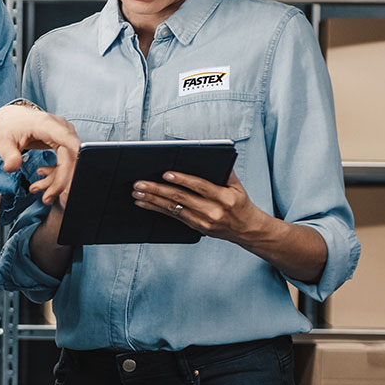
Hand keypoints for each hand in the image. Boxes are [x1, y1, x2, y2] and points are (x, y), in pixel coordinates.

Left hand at [0, 104, 80, 204]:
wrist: (11, 118)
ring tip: (37, 189)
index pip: (66, 138)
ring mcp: (64, 135)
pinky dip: (56, 175)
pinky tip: (41, 177)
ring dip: (57, 181)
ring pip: (71, 163)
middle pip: (70, 158)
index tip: (83, 169)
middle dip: (60, 181)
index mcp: (46, 124)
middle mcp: (60, 128)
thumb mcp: (3, 141)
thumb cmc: (9, 126)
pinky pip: (67, 162)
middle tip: (46, 198)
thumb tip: (11, 168)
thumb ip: (8, 155)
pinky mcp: (64, 143)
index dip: (77, 153)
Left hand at [130, 169, 263, 243]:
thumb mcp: (237, 185)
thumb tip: (208, 155)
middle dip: (157, 190)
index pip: (200, 186)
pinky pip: (173, 216)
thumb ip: (224, 171)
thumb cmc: (240, 203)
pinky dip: (156, 208)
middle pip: (181, 198)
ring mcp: (203, 221)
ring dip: (152, 200)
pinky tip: (144, 203)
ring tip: (137, 192)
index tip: (165, 174)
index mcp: (224, 197)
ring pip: (173, 209)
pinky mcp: (196, 227)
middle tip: (140, 184)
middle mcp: (212, 211)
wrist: (247, 229)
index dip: (182, 180)